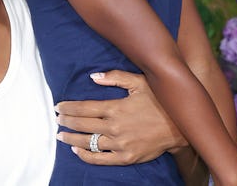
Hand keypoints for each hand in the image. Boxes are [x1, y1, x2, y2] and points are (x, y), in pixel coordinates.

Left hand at [54, 70, 187, 165]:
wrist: (180, 127)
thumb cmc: (159, 101)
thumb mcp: (139, 82)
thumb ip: (115, 77)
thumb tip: (93, 77)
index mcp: (115, 107)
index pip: (84, 108)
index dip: (68, 107)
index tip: (58, 106)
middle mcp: (115, 127)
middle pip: (82, 124)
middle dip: (66, 121)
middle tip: (57, 119)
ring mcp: (119, 144)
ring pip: (88, 142)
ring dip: (71, 138)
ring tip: (60, 135)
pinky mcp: (125, 157)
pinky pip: (100, 158)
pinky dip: (85, 155)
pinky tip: (76, 150)